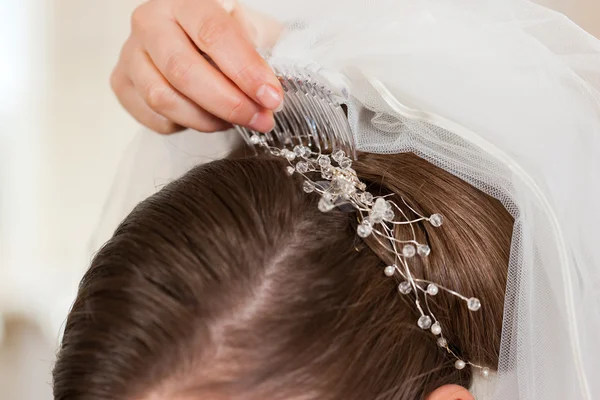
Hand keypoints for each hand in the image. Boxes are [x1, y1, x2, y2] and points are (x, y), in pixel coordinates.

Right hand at [110, 0, 282, 133]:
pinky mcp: (121, 83)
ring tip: (234, 120)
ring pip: (163, 98)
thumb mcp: (252, 30)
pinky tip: (206, 118)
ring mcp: (131, 53)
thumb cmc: (226, 36)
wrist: (193, 40)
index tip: (271, 98)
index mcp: (186, 0)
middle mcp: (150, 22)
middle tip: (260, 119)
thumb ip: (264, 51)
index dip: (246, 71)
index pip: (214, 34)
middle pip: (184, 71)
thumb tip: (272, 90)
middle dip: (229, 103)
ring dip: (207, 120)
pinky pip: (152, 117)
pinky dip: (184, 125)